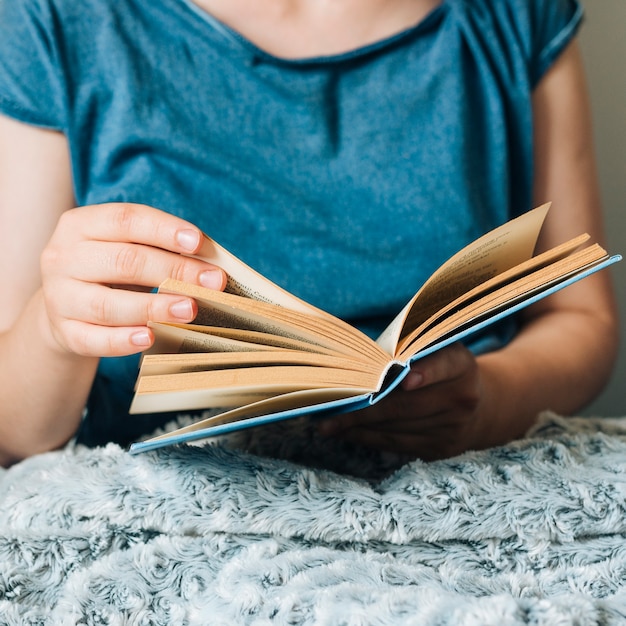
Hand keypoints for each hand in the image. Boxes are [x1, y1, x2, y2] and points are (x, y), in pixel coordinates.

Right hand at [39, 203, 225, 356]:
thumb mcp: (125, 248)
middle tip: (213, 282)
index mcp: (80, 225)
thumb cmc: (108, 271)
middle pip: (124, 261)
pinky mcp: (64, 332)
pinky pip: (93, 339)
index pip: (125, 220)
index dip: (164, 230)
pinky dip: (122, 340)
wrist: (64, 305)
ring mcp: (60, 297)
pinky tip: (149, 338)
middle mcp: (63, 258)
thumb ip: (160, 249)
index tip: (198, 242)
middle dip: (174, 271)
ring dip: (154, 307)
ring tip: (190, 310)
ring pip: (108, 304)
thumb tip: (208, 264)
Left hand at [318, 343, 486, 459]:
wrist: (481, 408)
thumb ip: (409, 351)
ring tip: (328, 423)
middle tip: (330, 408)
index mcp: (462, 366)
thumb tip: (364, 365)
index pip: (445, 364)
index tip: (406, 379)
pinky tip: (346, 432)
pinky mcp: (440, 449)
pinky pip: (396, 444)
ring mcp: (453, 428)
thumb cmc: (439, 370)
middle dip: (364, 409)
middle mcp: (462, 398)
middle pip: (407, 405)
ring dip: (358, 426)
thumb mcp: (435, 351)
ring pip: (396, 428)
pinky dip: (368, 438)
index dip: (426, 372)